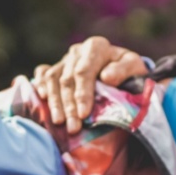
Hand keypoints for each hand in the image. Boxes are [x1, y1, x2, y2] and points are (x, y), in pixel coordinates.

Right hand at [30, 36, 147, 133]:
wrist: (123, 71)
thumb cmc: (129, 72)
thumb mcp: (135, 67)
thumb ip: (124, 70)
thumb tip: (107, 77)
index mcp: (96, 47)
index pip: (84, 71)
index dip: (82, 93)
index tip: (84, 115)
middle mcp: (77, 51)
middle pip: (67, 79)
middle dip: (69, 105)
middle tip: (73, 127)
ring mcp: (65, 60)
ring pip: (52, 79)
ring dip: (54, 102)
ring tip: (58, 122)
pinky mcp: (56, 68)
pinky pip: (42, 74)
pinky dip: (40, 86)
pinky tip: (42, 100)